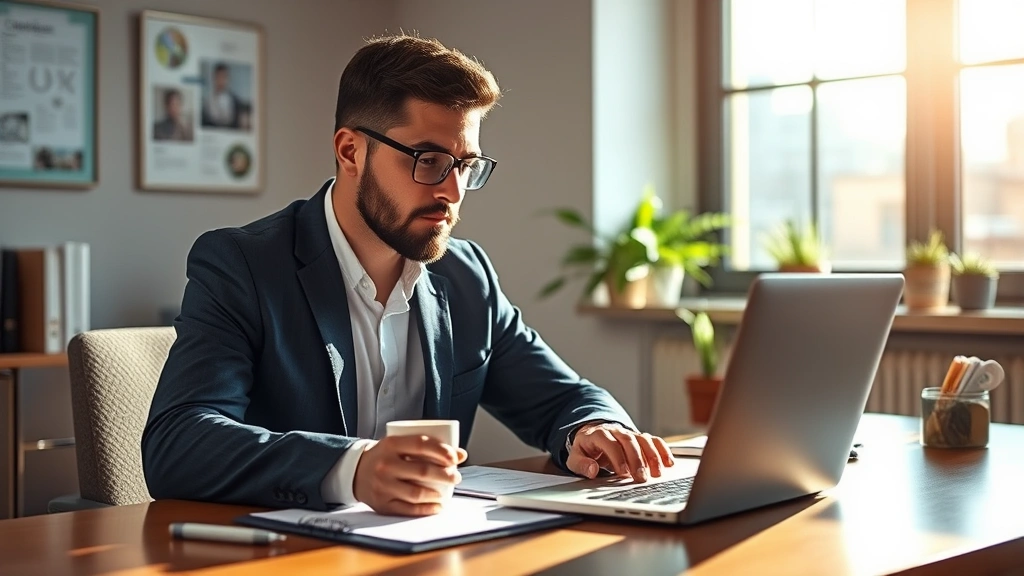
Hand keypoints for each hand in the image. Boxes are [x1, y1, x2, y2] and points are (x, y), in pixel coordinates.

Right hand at [353, 435, 467, 515]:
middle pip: (422, 470)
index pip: (421, 444)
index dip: (442, 451)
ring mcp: (383, 486)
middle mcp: (386, 465)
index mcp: (391, 444)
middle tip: (456, 476)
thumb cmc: (384, 456)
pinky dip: (426, 509)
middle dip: (445, 475)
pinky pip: (408, 509)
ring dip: (437, 493)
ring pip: (416, 492)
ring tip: (447, 491)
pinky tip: (437, 506)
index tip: (454, 457)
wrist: (355, 472)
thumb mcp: (400, 444)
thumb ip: (428, 447)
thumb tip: (460, 454)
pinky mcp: (382, 504)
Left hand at [566, 423, 673, 480]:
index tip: (623, 473)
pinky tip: (668, 463)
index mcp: (598, 434)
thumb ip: (581, 465)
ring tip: (656, 474)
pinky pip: (653, 440)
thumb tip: (592, 470)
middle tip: (641, 478)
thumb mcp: (575, 459)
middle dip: (637, 460)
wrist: (593, 436)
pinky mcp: (639, 438)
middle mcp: (615, 431)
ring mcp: (629, 433)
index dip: (617, 457)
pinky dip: (663, 450)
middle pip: (629, 441)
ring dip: (652, 456)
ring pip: (643, 440)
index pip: (610, 443)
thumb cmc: (585, 450)